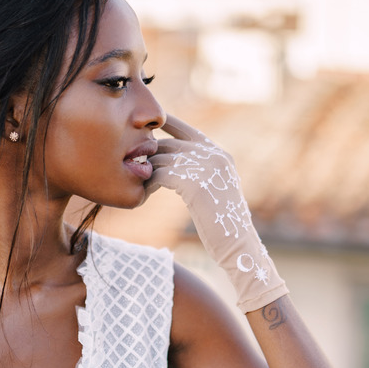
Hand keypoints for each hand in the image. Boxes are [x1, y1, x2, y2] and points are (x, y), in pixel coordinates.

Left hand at [146, 115, 287, 312]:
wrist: (237, 244)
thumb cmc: (222, 221)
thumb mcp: (214, 187)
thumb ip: (198, 170)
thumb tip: (170, 159)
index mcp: (219, 154)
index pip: (187, 130)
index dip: (167, 124)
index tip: (148, 124)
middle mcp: (214, 155)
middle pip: (168, 145)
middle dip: (149, 154)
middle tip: (131, 163)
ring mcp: (205, 167)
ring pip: (160, 159)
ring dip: (146, 170)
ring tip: (136, 182)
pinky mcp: (193, 183)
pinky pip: (159, 175)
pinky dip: (148, 184)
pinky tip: (144, 194)